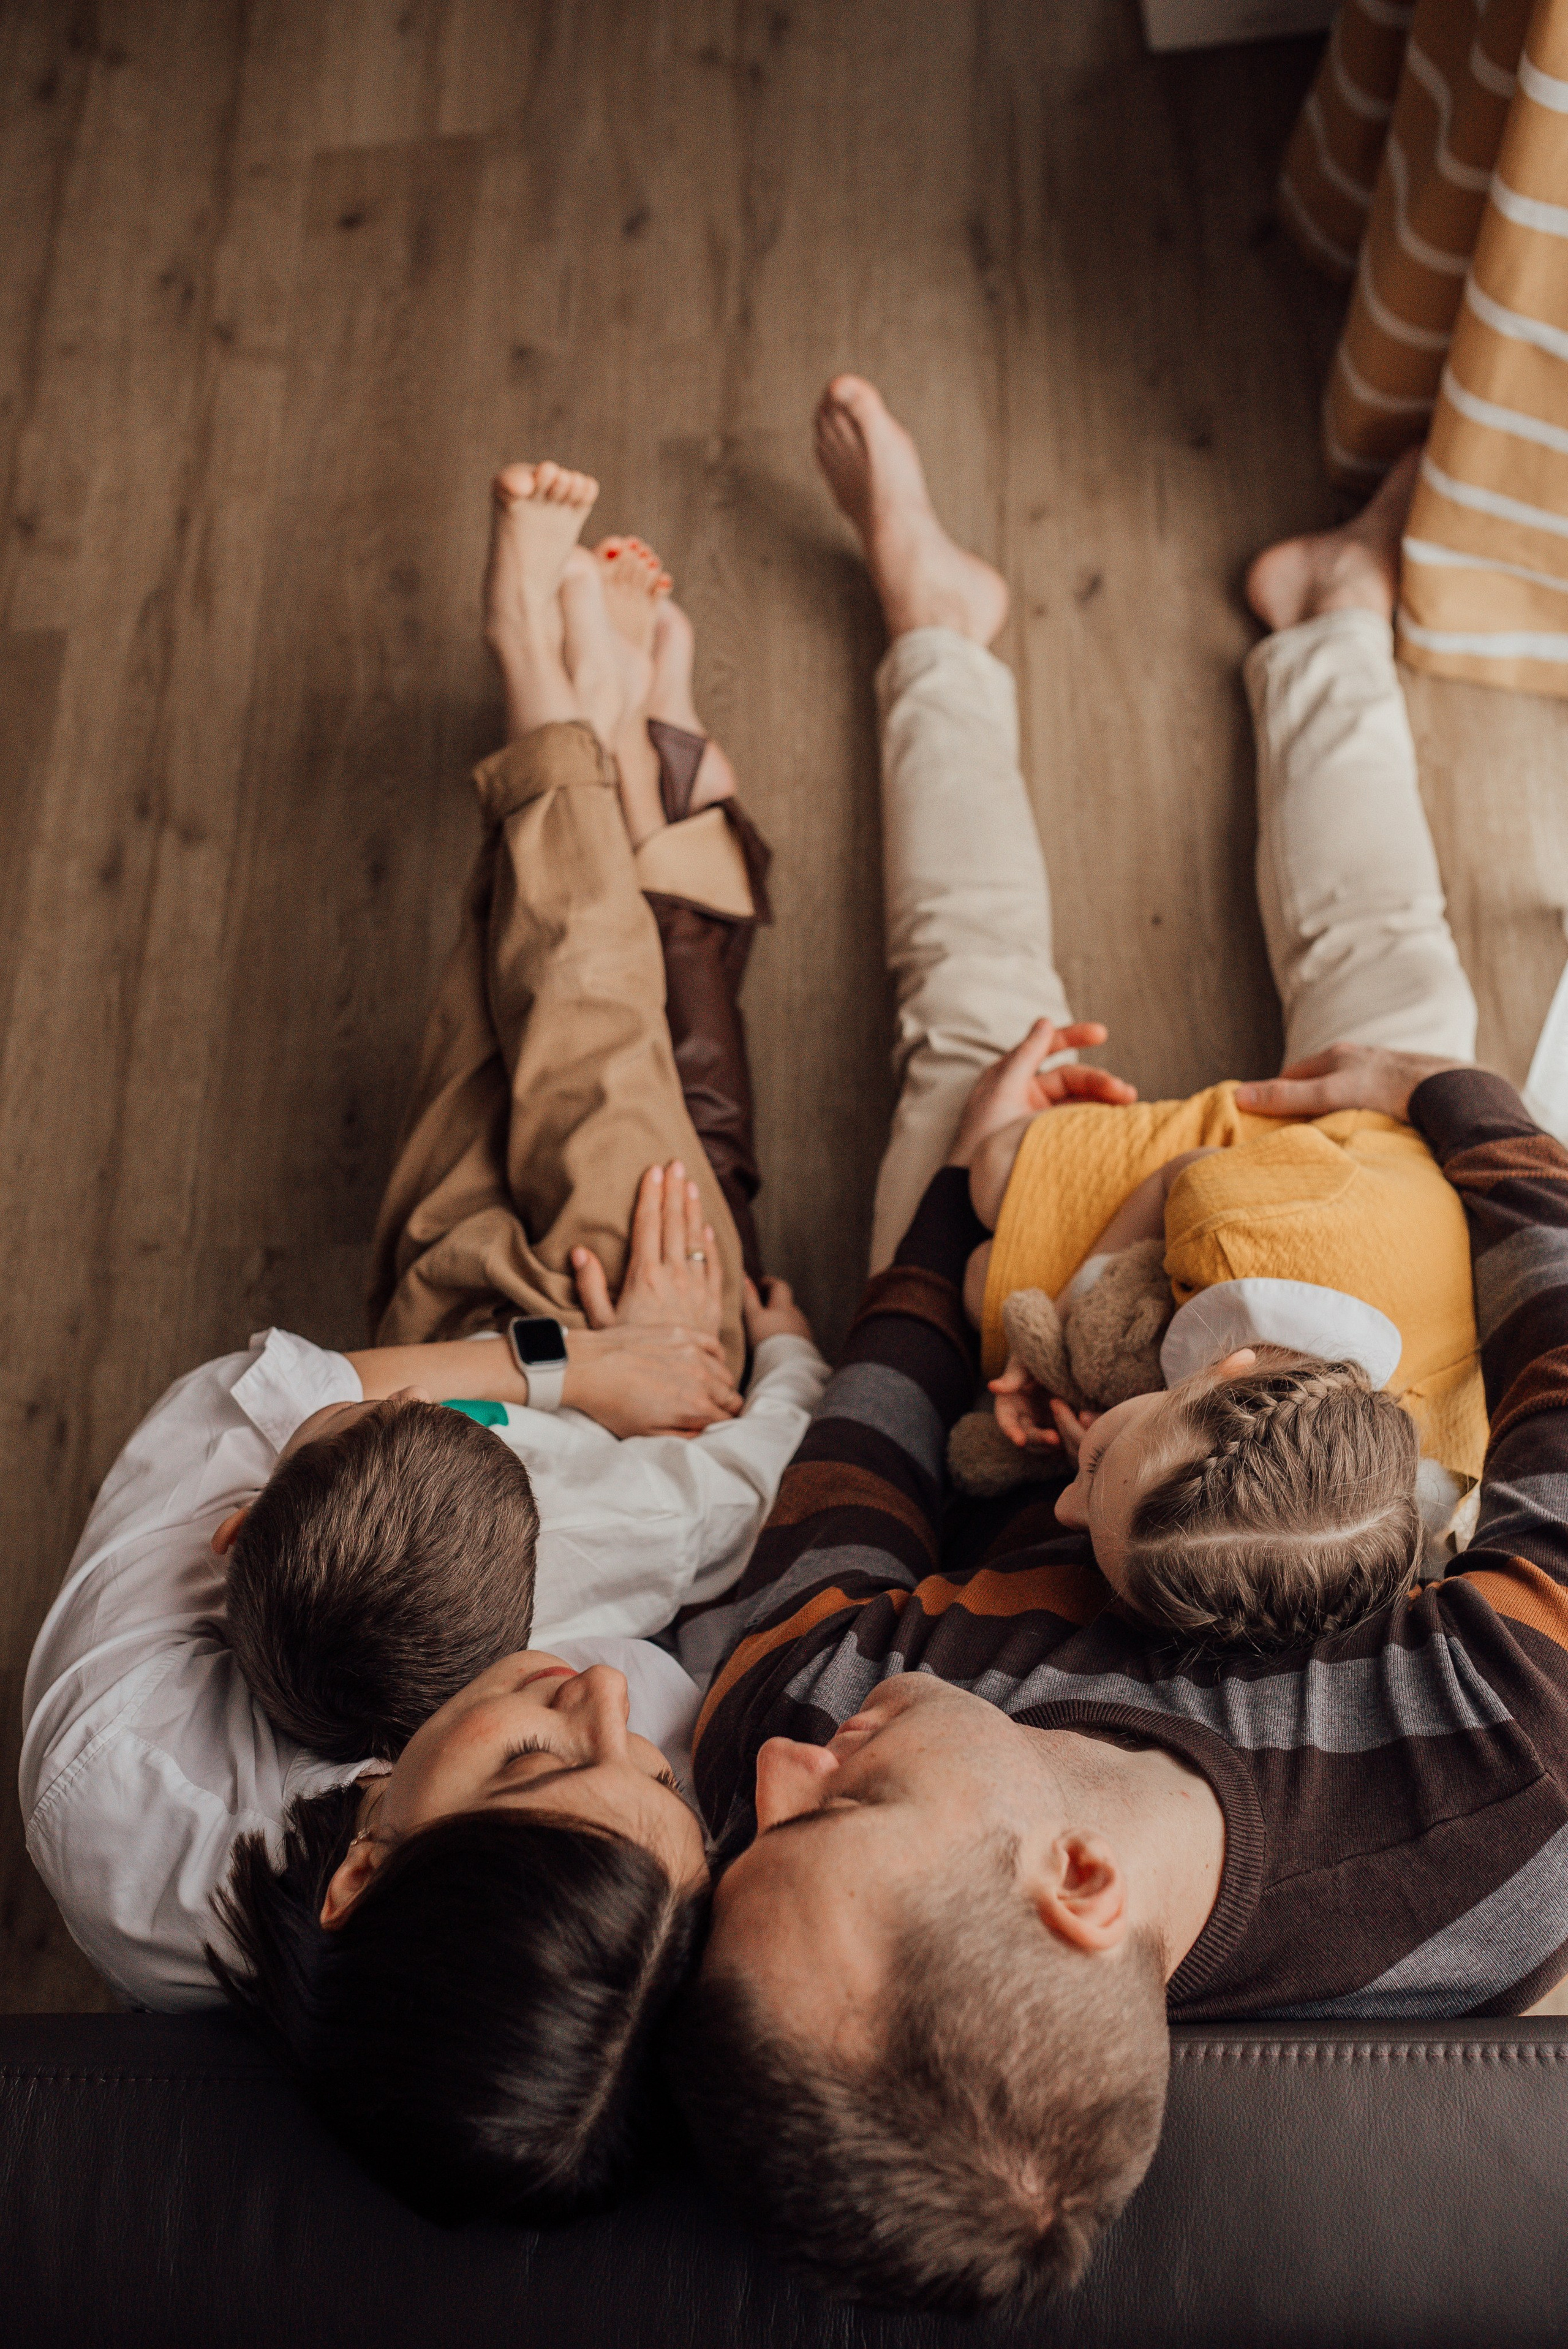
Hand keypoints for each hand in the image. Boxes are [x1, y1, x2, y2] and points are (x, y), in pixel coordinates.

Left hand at [562, 1324, 741, 1437]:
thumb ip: (682, 1436)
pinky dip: (715, 1357)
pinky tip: (706, 1364)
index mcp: (695, 1407)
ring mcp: (693, 1352)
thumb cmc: (613, 1405)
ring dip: (720, 1384)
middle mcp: (701, 1378)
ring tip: (707, 1391)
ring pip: (724, 1373)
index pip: (726, 1420)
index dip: (721, 1427)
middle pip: (730, 1397)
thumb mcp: (646, 1434)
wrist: (588, 1367)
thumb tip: (705, 1433)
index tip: (714, 1427)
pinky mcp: (682, 1333)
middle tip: (711, 1412)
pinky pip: (713, 1345)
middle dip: (724, 1407)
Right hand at [571, 1160, 723, 1338]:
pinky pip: (715, 1267)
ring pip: (697, 1240)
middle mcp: (673, 1277)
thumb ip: (590, 1285)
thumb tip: (579, 1252)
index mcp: (645, 1276)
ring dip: (694, 1210)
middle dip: (675, 1192)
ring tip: (691, 1185)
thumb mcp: (600, 1321)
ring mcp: (696, 1290)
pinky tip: (709, 1230)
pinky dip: (712, 1245)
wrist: (668, 1383)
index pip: (648, 1225)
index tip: (653, 1171)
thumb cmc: (627, 1354)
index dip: (651, 1195)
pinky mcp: (712, 1305)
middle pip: (675, 1224)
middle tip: (676, 1165)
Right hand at [744, 1275, 814, 1346]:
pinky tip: (776, 1346)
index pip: (780, 1286)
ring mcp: (803, 1331)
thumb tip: (744, 1277)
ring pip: (790, 1321)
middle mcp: (796, 1315)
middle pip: (786, 1304)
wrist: (787, 1367)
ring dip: (780, 1322)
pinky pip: (794, 1336)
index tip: (760, 1284)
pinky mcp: (805, 1347)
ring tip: (766, 1332)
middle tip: (759, 1311)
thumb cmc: (766, 1339)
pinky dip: (785, 1336)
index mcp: (784, 1305)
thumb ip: (748, 1297)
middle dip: (774, 1305)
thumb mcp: (753, 1317)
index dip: (770, 1283)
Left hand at [948, 1019, 1136, 1169]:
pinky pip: (1079, 1123)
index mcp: (1012, 1074)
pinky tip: (1116, 1121)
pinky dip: (1098, 1120)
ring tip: (1128, 1104)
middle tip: (1124, 1092)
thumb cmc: (981, 1135)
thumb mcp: (1002, 1090)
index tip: (1101, 1034)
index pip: (1047, 1047)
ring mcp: (1041, 1116)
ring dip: (1105, 1100)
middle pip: (1072, 1078)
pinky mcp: (1051, 1138)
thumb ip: (1026, 1055)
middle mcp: (1028, 1091)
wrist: (973, 1184)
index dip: (1074, 1037)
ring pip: (1080, 1100)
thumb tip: (1044, 1021)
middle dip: (1099, 1081)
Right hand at [989, 1356, 1098, 1453]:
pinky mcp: (1061, 1426)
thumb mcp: (1024, 1363)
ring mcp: (1043, 1424)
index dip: (1012, 1432)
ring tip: (1071, 1438)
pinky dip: (1071, 1439)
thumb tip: (992, 1386)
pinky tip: (1083, 1433)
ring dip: (1057, 1443)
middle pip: (1029, 1436)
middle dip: (1040, 1439)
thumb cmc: (1034, 1356)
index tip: (1019, 1440)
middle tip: (1055, 1439)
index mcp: (1009, 1405)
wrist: (1060, 1356)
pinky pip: (1065, 1438)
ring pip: (1047, 1442)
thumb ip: (1012, 1377)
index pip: (1006, 1422)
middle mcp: (1024, 1419)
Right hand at [1234, 1043, 1468, 1125]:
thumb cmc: (1387, 1090)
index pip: (1292, 1075)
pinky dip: (1364, 1114)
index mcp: (1337, 1056)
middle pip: (1320, 1082)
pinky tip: (1369, 1131)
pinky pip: (1375, 1101)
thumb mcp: (1330, 1094)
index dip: (1276, 1097)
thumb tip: (1238, 1097)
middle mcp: (1360, 1058)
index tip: (1265, 1123)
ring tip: (1330, 1136)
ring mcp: (1385, 1070)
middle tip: (1294, 1133)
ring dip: (1336, 1109)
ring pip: (1348, 1092)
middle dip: (1305, 1103)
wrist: (1451, 1090)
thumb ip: (1286, 1098)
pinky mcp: (1407, 1088)